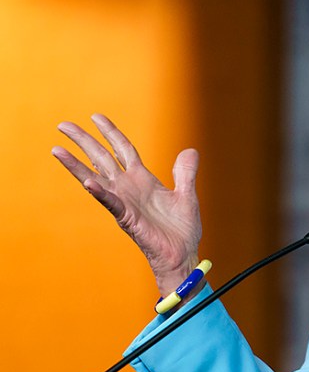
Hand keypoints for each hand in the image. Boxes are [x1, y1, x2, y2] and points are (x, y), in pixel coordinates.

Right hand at [52, 114, 201, 296]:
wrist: (182, 255)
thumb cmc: (181, 229)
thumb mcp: (187, 194)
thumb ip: (185, 172)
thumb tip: (189, 150)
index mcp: (143, 180)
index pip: (123, 150)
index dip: (111, 132)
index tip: (95, 116)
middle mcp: (129, 188)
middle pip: (103, 158)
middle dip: (84, 141)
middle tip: (63, 125)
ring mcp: (125, 202)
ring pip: (97, 178)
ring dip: (76, 165)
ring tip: (57, 150)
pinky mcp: (127, 219)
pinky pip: (111, 203)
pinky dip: (100, 192)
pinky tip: (88, 182)